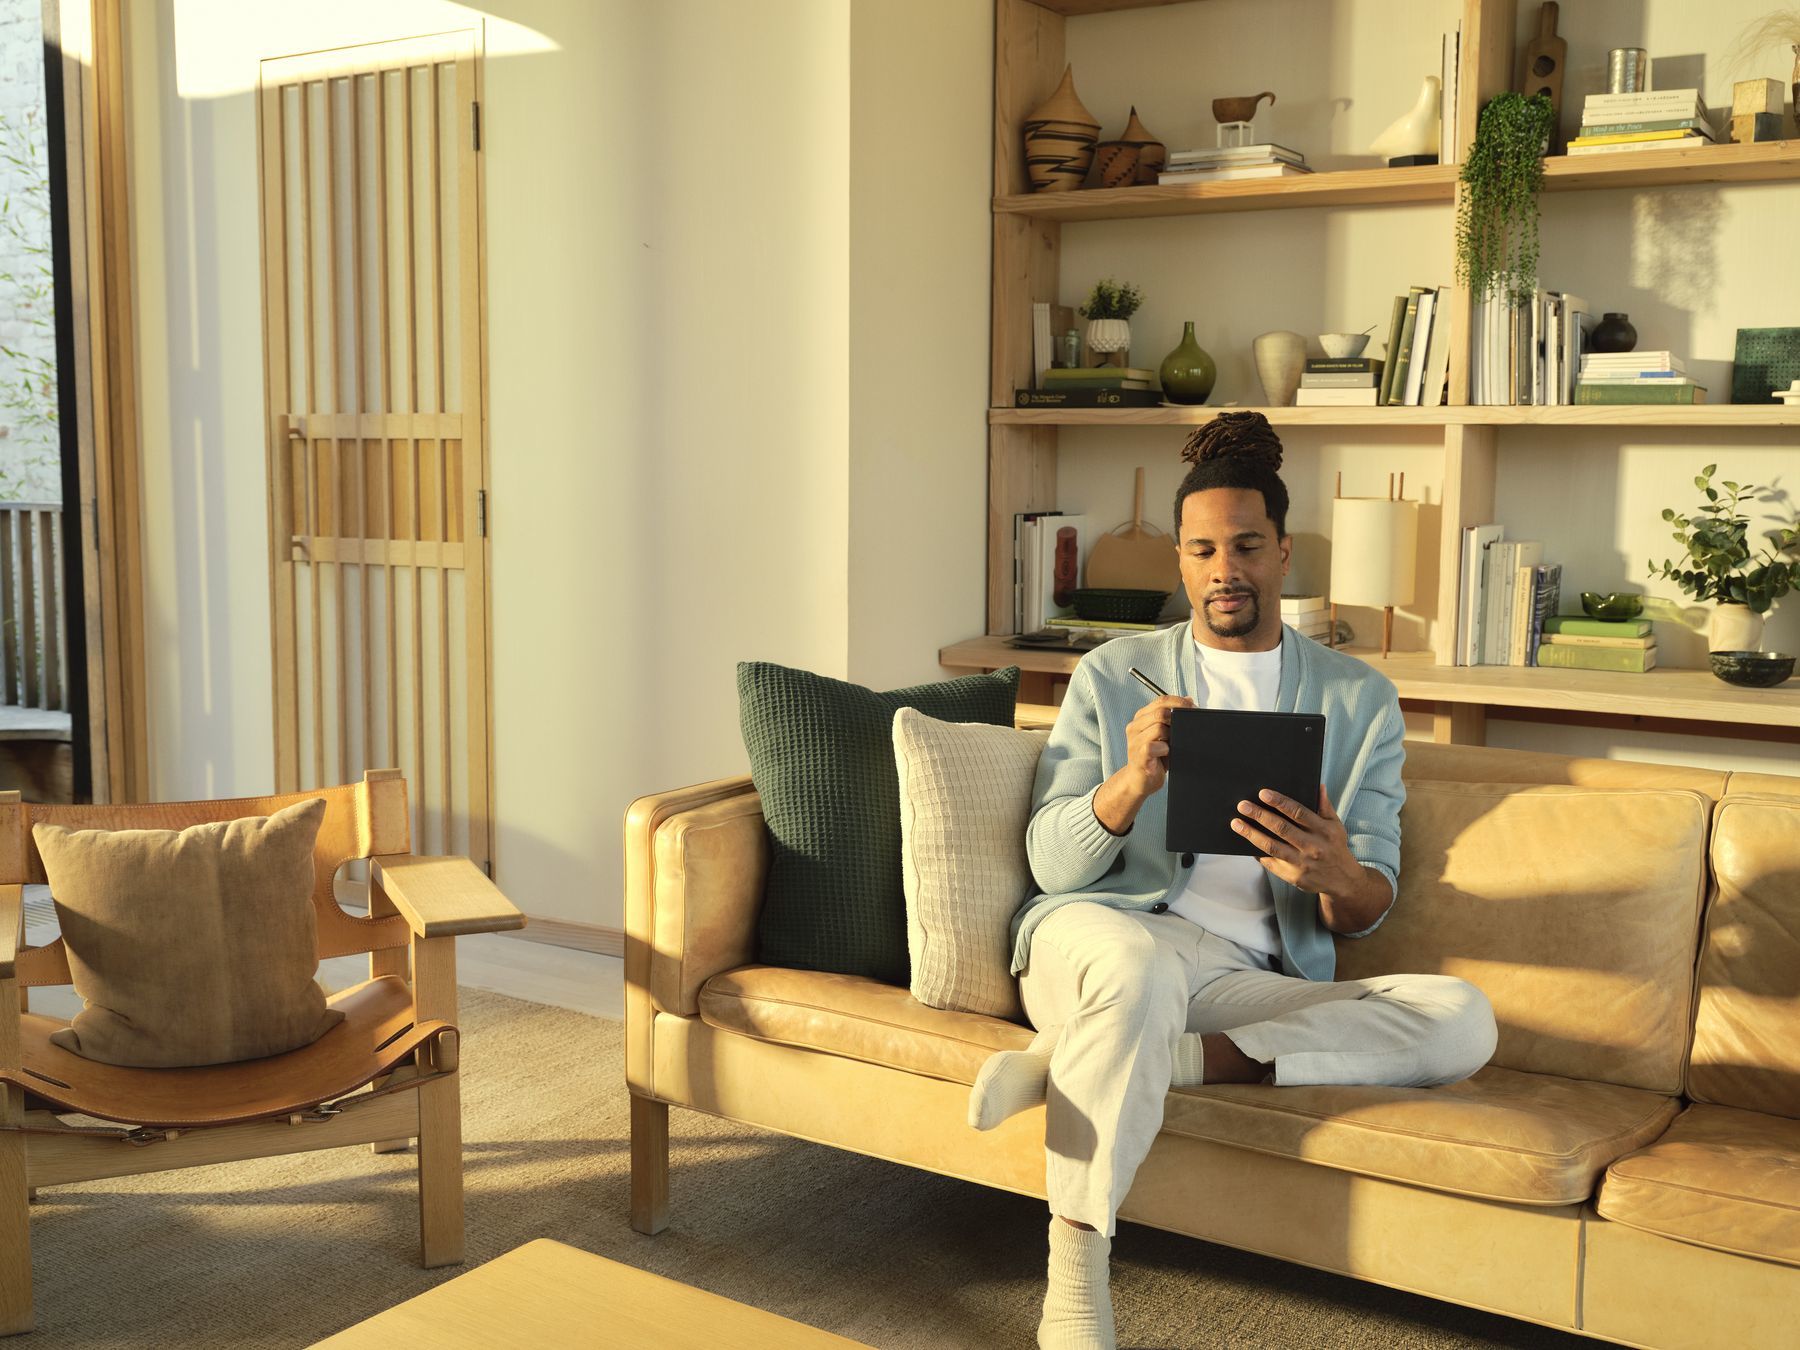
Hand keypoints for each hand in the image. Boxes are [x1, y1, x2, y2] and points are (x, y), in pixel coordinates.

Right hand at [1093, 695, 1194, 833]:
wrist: (1139, 781)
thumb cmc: (1154, 758)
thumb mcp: (1165, 734)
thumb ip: (1174, 717)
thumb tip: (1190, 699)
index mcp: (1141, 718)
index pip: (1161, 700)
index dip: (1179, 702)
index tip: (1193, 708)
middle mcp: (1135, 727)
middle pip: (1160, 712)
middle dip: (1178, 718)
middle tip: (1187, 728)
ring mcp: (1134, 741)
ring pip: (1158, 727)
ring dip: (1171, 736)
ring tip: (1172, 745)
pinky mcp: (1138, 756)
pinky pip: (1152, 746)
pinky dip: (1164, 749)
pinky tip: (1166, 753)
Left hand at [1230, 784, 1362, 896]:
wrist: (1342, 880)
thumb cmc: (1335, 847)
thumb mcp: (1335, 825)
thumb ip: (1325, 806)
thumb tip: (1318, 785)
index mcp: (1324, 830)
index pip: (1298, 813)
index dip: (1280, 802)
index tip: (1263, 793)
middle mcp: (1313, 847)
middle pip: (1282, 828)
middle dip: (1260, 815)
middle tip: (1243, 805)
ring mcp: (1302, 863)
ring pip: (1272, 846)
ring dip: (1251, 834)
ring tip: (1236, 823)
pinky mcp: (1293, 876)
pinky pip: (1270, 862)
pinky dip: (1256, 851)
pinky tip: (1244, 842)